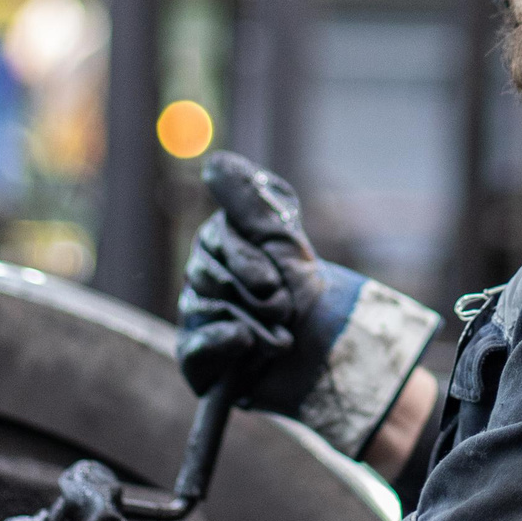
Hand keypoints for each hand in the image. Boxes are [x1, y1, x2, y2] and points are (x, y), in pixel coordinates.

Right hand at [176, 151, 442, 458]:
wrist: (326, 346)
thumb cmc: (302, 286)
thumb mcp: (281, 235)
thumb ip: (249, 199)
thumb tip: (215, 161)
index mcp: (216, 246)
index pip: (215, 241)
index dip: (248, 257)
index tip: (277, 276)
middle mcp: (200, 279)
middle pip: (209, 276)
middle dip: (258, 293)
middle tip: (285, 306)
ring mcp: (196, 319)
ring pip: (209, 310)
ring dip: (257, 322)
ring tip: (282, 334)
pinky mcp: (198, 360)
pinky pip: (196, 348)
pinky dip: (224, 343)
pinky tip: (246, 344)